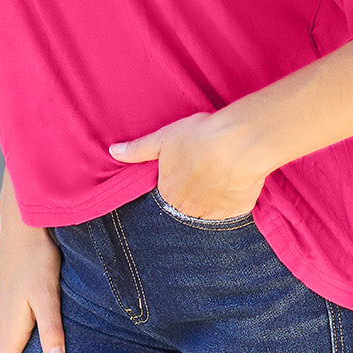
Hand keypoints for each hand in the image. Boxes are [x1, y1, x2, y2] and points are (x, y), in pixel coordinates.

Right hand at [0, 171, 64, 352]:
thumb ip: (53, 327)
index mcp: (11, 325)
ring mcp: (4, 309)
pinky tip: (6, 351)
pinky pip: (2, 335)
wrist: (22, 224)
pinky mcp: (9, 299)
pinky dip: (1, 352)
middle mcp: (3, 321)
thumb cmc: (38, 258)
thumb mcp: (49, 293)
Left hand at [109, 110, 264, 219]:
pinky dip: (233, 200)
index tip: (186, 171)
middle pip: (187, 207)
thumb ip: (137, 150)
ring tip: (221, 177)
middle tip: (205, 173)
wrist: (238, 143)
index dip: (176, 183)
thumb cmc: (200, 137)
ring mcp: (213, 214)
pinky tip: (236, 183)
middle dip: (193, 195)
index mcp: (168, 194)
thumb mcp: (163, 138)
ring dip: (212, 199)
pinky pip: (232, 212)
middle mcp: (188, 210)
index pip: (167, 197)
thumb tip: (113, 151)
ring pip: (209, 212)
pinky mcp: (237, 213)